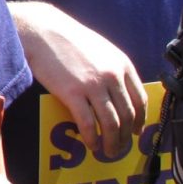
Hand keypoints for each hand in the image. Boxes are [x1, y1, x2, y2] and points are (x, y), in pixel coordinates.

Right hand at [12, 2, 147, 157]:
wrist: (42, 31)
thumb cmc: (69, 40)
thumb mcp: (101, 49)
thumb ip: (113, 69)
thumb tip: (118, 93)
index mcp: (122, 65)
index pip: (139, 99)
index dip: (139, 120)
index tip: (135, 131)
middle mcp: (112, 76)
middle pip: (127, 115)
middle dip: (125, 136)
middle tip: (120, 147)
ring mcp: (93, 85)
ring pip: (111, 123)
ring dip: (111, 142)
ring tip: (108, 152)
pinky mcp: (72, 93)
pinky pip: (87, 123)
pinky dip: (91, 138)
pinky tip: (91, 145)